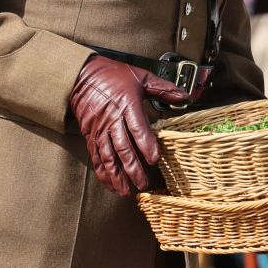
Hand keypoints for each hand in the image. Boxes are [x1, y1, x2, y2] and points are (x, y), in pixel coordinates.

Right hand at [69, 55, 189, 195]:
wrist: (81, 76)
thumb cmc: (114, 75)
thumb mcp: (141, 77)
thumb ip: (163, 89)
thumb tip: (185, 96)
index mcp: (126, 104)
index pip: (137, 128)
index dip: (146, 144)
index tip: (155, 159)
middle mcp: (112, 119)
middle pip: (123, 147)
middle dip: (133, 167)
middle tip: (143, 183)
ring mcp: (99, 129)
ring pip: (108, 156)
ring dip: (117, 175)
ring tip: (126, 191)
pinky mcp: (90, 135)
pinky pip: (96, 156)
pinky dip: (102, 172)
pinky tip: (110, 184)